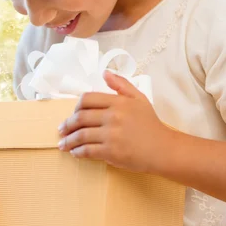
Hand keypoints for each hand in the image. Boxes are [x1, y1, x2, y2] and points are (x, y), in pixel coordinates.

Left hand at [57, 70, 171, 172]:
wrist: (164, 149)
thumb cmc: (150, 124)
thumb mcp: (139, 98)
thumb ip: (122, 84)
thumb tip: (105, 72)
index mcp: (118, 102)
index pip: (87, 99)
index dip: (76, 107)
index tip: (73, 114)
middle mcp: (113, 116)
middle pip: (80, 118)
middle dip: (67, 125)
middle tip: (61, 130)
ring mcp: (111, 135)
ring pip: (81, 135)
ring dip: (68, 140)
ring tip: (62, 144)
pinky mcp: (111, 152)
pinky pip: (87, 150)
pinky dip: (78, 152)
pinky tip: (74, 153)